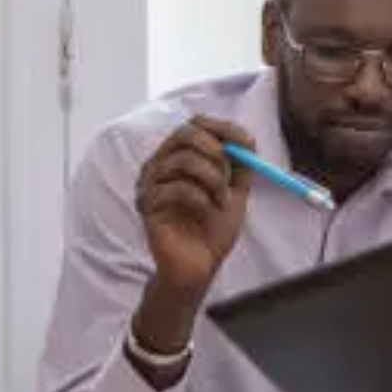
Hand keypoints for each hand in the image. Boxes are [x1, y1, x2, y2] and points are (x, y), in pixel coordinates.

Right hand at [137, 116, 253, 299]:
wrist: (200, 265)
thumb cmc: (213, 228)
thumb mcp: (236, 192)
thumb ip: (241, 165)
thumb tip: (246, 137)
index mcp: (179, 156)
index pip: (194, 125)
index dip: (221, 128)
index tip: (245, 142)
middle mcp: (160, 164)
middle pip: (184, 133)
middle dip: (215, 150)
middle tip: (229, 172)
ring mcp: (149, 183)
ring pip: (182, 160)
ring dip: (213, 180)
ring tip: (221, 202)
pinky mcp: (146, 204)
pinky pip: (176, 188)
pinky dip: (200, 199)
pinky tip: (206, 212)